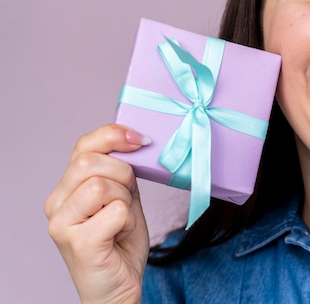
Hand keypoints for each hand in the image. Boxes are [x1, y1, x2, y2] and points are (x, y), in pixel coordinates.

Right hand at [44, 124, 150, 302]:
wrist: (118, 286)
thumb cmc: (121, 241)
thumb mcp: (124, 196)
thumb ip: (122, 170)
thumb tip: (135, 138)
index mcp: (66, 188)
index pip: (84, 145)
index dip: (113, 135)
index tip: (141, 140)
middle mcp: (56, 203)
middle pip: (90, 162)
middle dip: (123, 174)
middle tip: (128, 199)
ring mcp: (62, 224)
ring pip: (101, 185)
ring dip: (125, 201)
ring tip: (121, 221)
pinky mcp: (78, 243)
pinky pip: (115, 211)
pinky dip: (128, 220)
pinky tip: (120, 235)